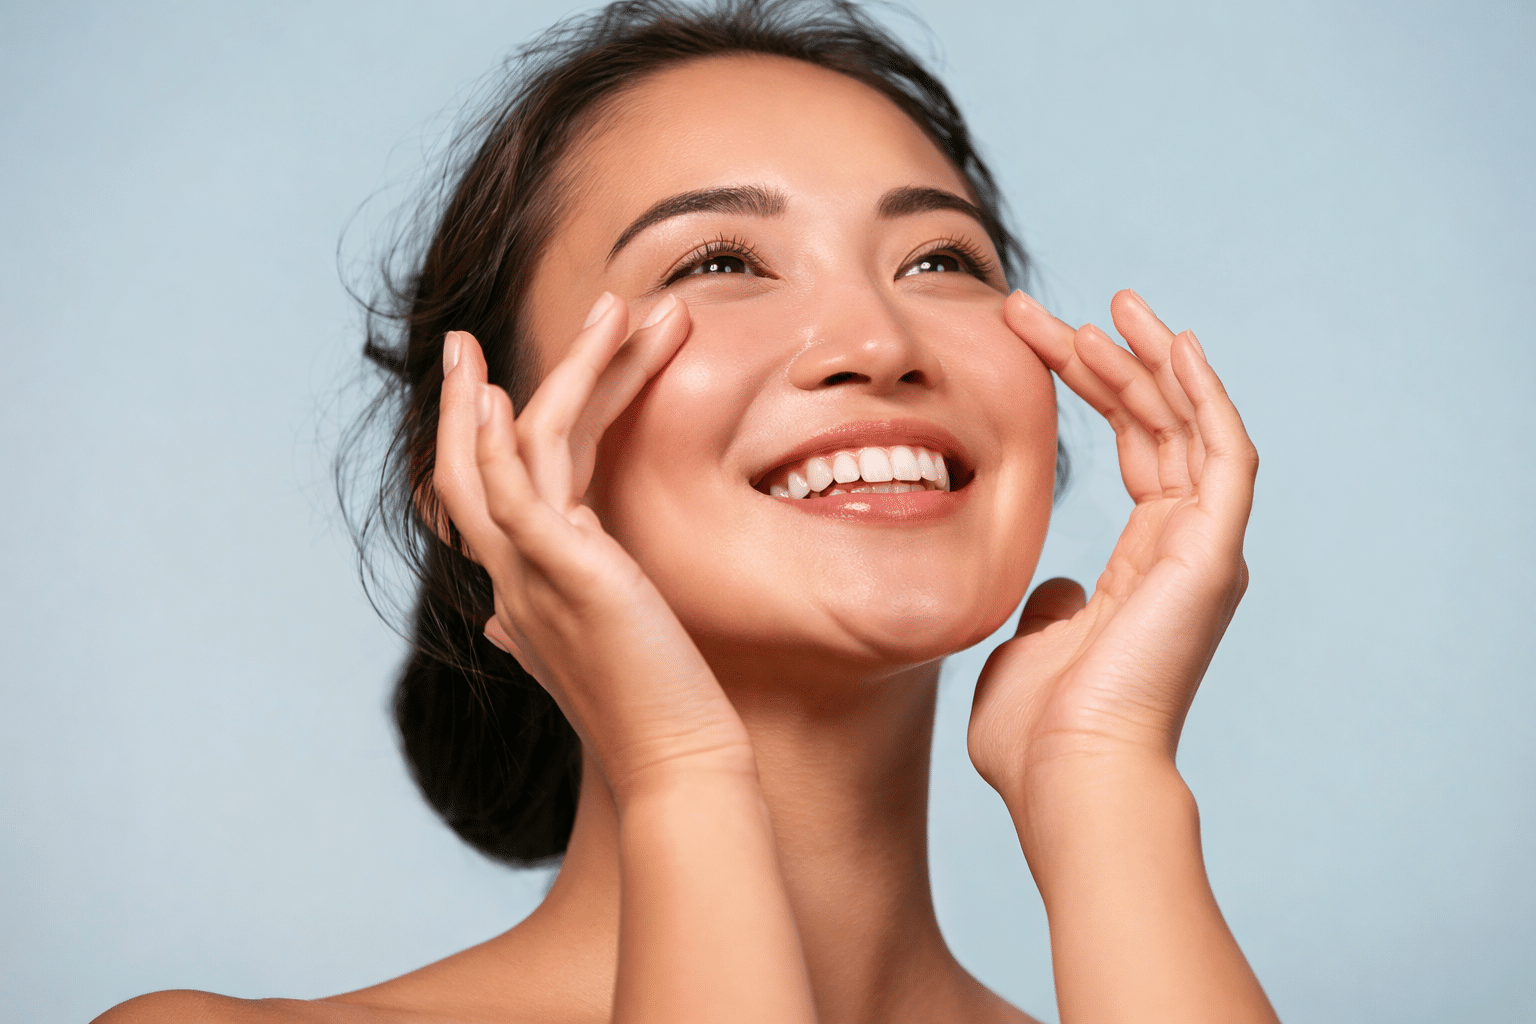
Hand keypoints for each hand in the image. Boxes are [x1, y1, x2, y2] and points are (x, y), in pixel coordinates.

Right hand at [432, 293, 752, 798]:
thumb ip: (550, 620)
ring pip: (511, 452)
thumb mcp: (595, 651)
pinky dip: (506, 434)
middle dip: (471, 396)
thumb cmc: (651, 710)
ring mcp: (531, 574)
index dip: (487, 436)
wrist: (678, 764)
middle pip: (476, 464)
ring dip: (554, 373)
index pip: (499, 493)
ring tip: (606, 308)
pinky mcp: (565, 573)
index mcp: (525, 587)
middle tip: (468, 338)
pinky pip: (517, 487)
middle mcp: (514, 577)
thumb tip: (504, 622)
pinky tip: (515, 388)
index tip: (490, 385)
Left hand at [968, 289, 1257, 800]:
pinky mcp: (1213, 551)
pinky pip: (1223, 454)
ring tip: (1109, 306)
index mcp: (1145, 568)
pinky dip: (1202, 396)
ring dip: (1151, 362)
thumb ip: (1050, 608)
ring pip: (1191, 428)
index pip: (1134, 452)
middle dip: (1111, 362)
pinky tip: (1171, 345)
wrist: (1067, 777)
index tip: (1040, 340)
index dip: (1094, 391)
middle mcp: (1185, 550)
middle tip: (1059, 310)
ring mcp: (1204, 550)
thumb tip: (1055, 586)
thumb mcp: (1032, 648)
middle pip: (1159, 428)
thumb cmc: (1039, 733)